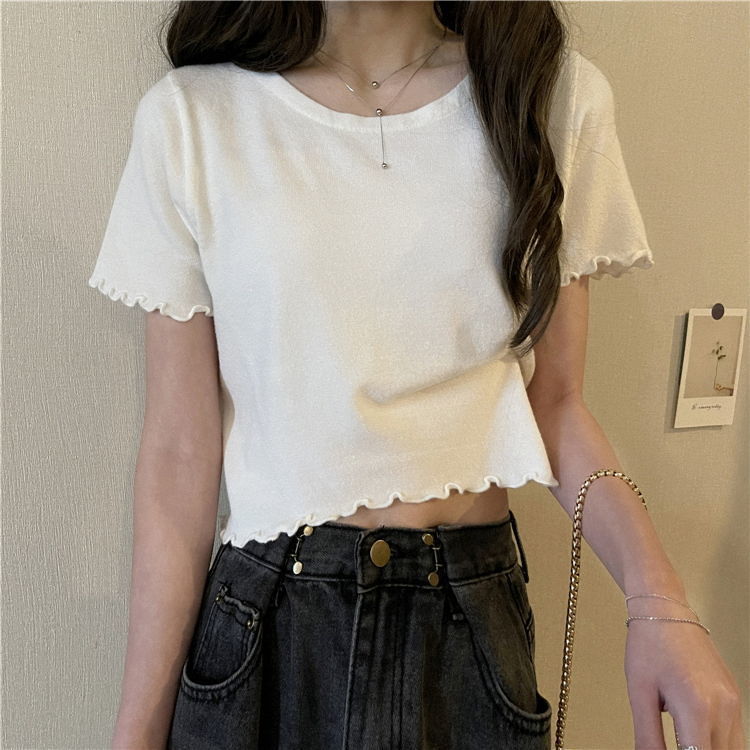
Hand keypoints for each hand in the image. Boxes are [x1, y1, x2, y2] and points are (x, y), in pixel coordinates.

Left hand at [624, 604, 744, 748]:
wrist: (665, 611)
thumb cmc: (649, 645)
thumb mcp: (639, 693)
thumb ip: (647, 736)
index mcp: (696, 707)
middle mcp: (722, 708)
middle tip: (674, 745)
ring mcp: (733, 703)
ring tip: (683, 741)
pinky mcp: (734, 698)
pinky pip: (735, 737)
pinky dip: (716, 744)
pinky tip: (695, 737)